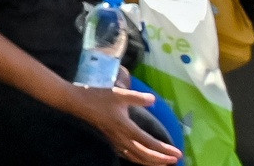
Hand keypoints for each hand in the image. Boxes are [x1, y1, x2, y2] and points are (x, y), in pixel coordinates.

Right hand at [56, 82, 180, 164]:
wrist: (76, 102)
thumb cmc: (97, 96)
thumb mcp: (118, 93)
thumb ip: (137, 97)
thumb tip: (154, 100)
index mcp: (125, 126)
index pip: (148, 142)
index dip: (164, 149)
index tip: (178, 153)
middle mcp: (121, 137)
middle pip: (144, 154)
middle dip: (160, 159)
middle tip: (175, 161)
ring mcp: (114, 140)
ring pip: (135, 157)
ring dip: (150, 162)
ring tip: (162, 164)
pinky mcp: (110, 140)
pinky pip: (127, 155)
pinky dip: (137, 159)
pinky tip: (141, 159)